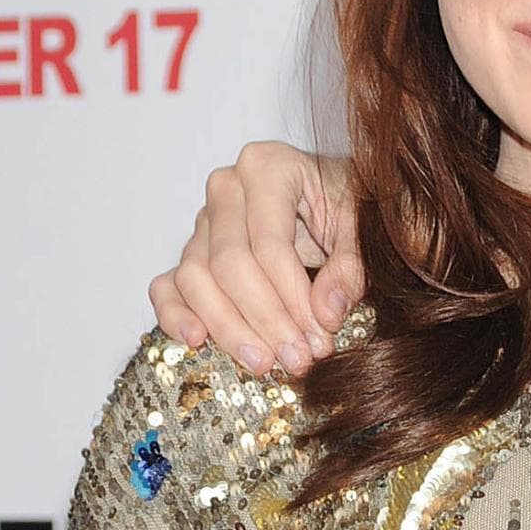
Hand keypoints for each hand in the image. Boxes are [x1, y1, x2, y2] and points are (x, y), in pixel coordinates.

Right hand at [147, 141, 361, 376]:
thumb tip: (327, 312)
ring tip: (263, 363)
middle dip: (264, 319)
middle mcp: (227, 188)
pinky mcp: (191, 252)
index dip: (292, 297)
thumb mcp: (363, 228)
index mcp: (269, 166)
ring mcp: (203, 220)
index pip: (269, 244)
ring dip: (227, 328)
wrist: (337, 196)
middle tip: (296, 359)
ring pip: (195, 278)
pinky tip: (197, 341)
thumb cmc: (350, 204)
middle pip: (228, 264)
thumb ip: (351, 266)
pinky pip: (167, 285)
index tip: (319, 337)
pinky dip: (175, 314)